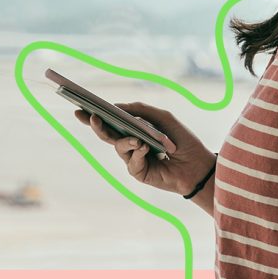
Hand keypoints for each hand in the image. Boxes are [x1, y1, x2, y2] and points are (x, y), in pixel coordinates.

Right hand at [73, 101, 214, 195]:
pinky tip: (145, 148)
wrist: (197, 164)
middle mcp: (130, 144)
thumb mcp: (162, 118)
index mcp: (134, 130)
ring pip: (119, 147)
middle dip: (98, 126)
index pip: (111, 122)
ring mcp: (132, 159)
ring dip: (126, 141)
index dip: (94, 116)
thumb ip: (140, 110)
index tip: (80, 107)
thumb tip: (116, 106)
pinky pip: (131, 161)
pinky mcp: (138, 172)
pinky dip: (138, 153)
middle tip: (92, 117)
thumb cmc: (181, 139)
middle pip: (108, 135)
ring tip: (137, 139)